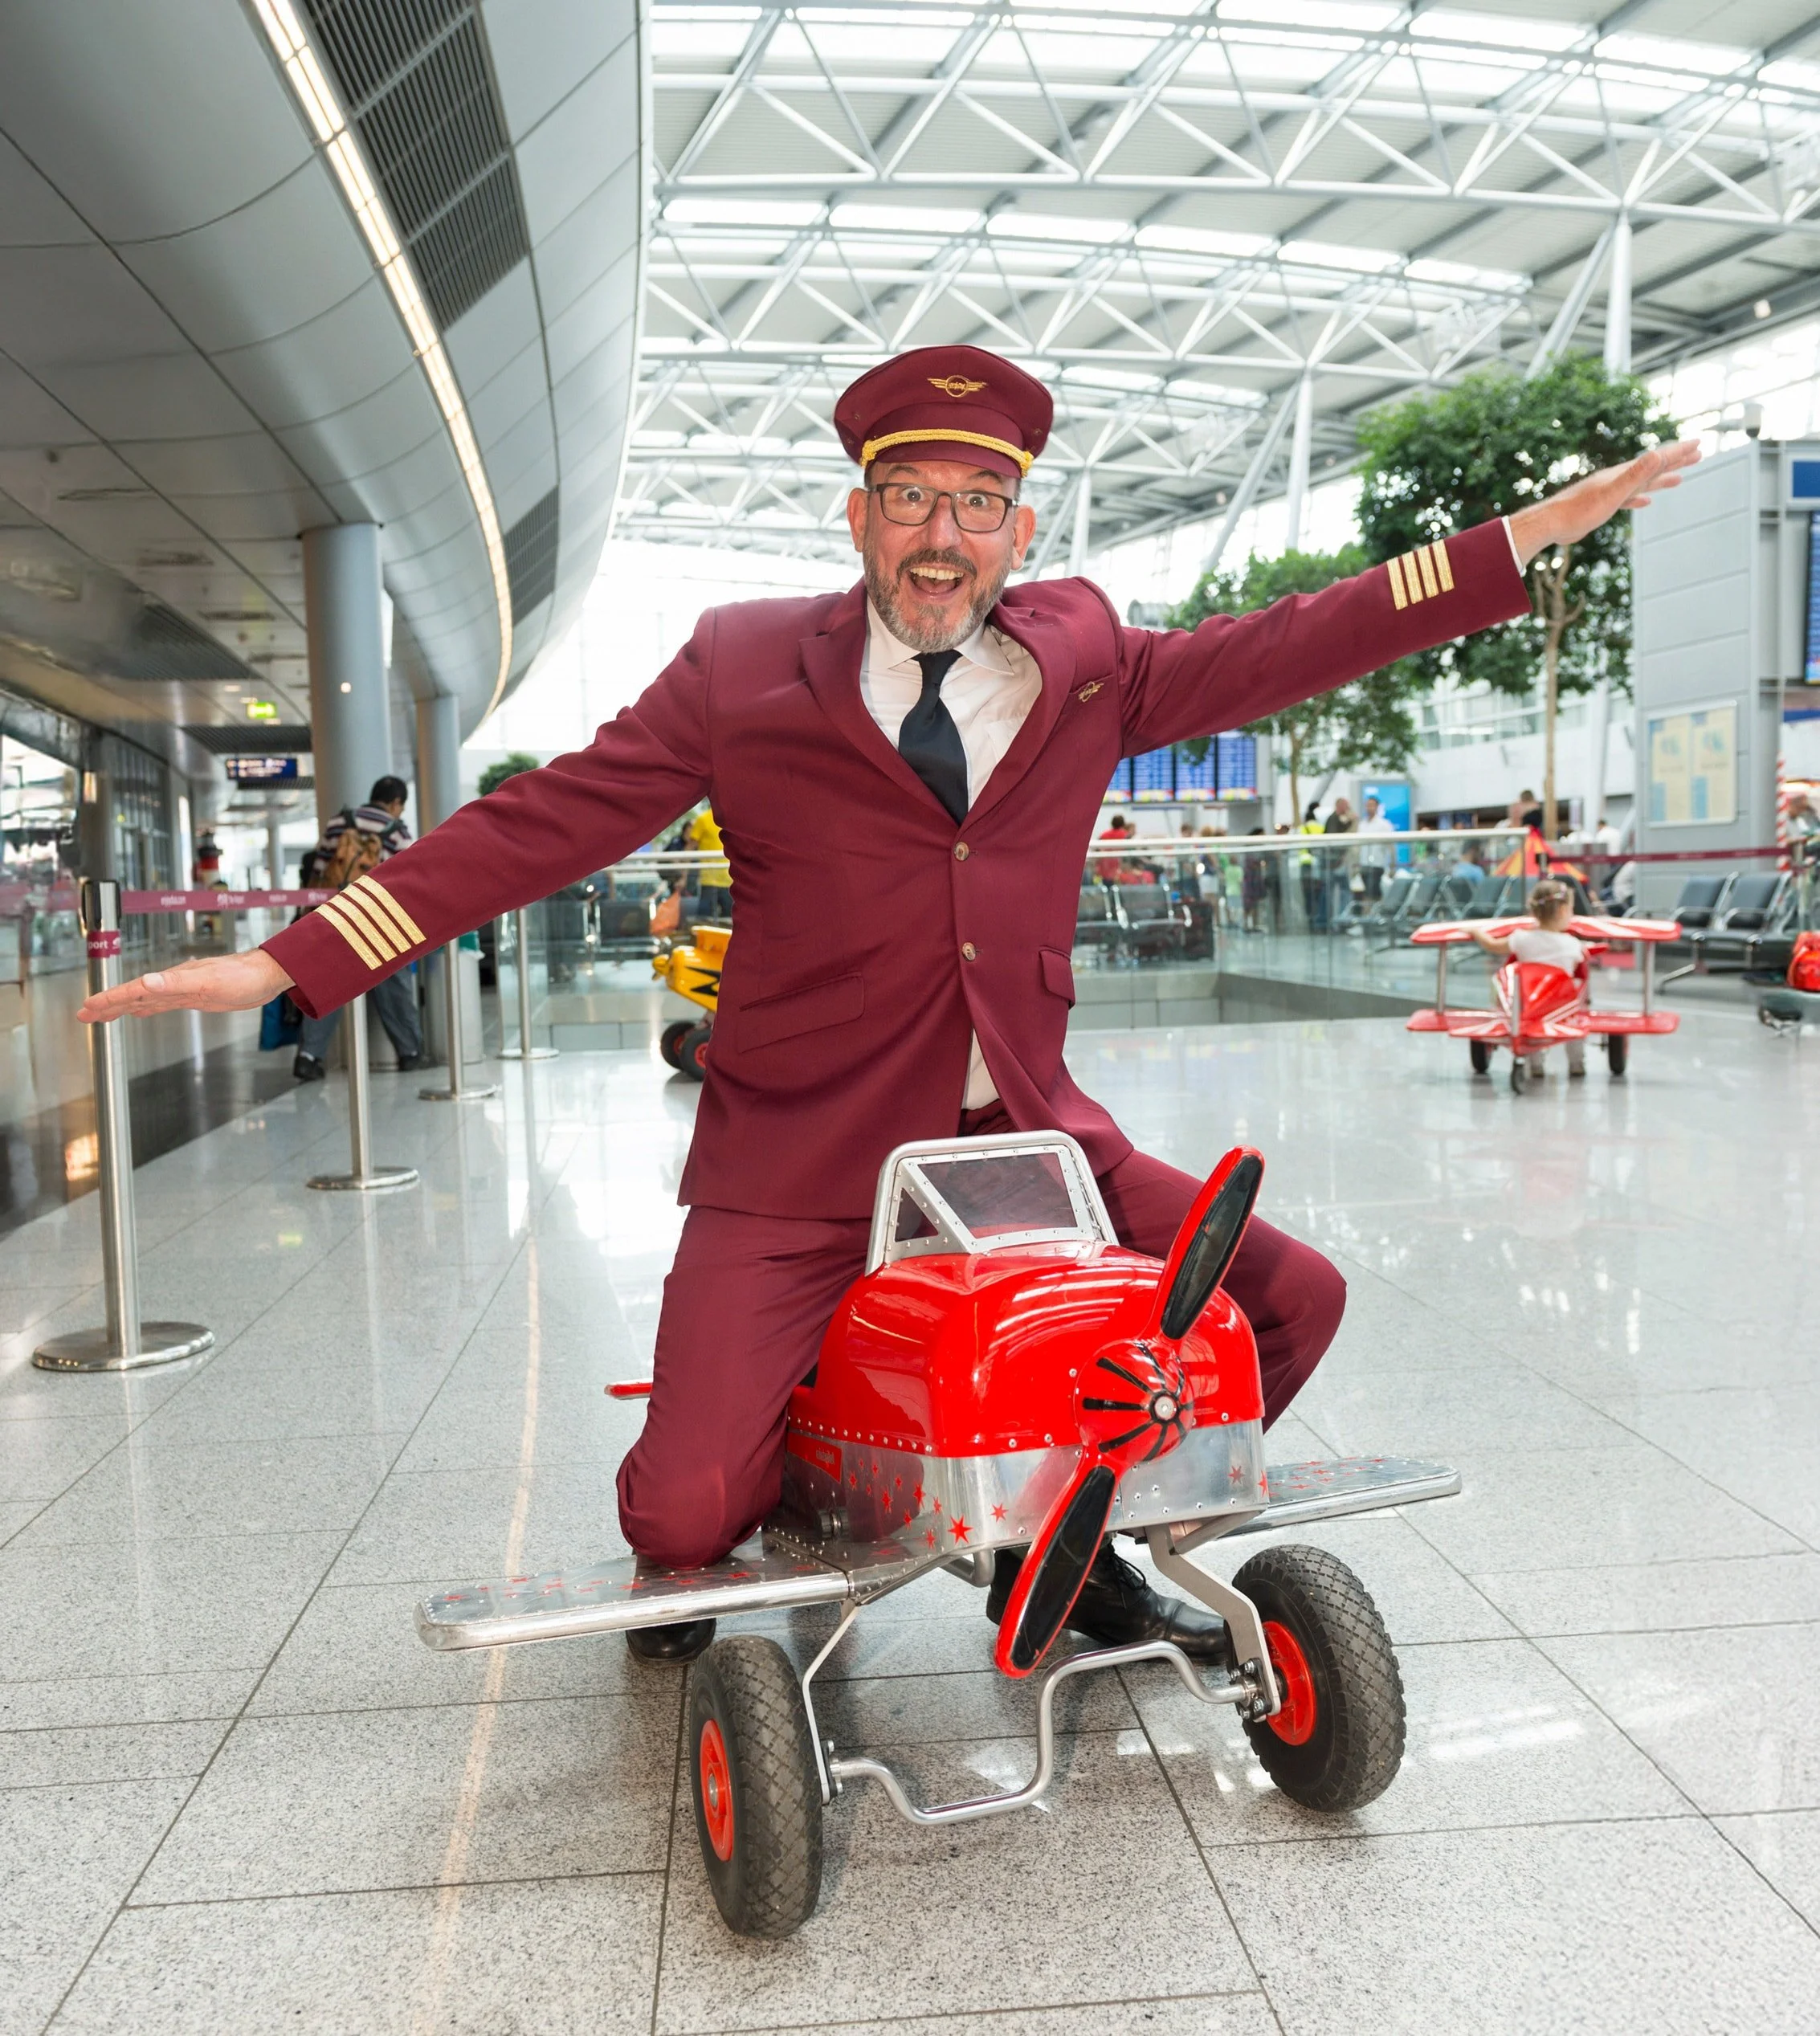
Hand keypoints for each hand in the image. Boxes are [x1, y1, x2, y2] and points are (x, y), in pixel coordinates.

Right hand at [78, 948, 293, 1024]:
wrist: (266, 975)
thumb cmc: (243, 976)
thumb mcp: (209, 981)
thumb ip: (176, 983)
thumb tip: (146, 982)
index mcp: (172, 980)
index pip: (133, 990)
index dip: (109, 1000)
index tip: (88, 1008)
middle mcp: (173, 983)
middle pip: (133, 995)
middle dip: (107, 1005)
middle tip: (83, 1016)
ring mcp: (183, 990)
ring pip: (144, 1000)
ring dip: (122, 1007)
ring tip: (101, 1016)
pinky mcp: (195, 997)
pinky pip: (163, 1004)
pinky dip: (147, 1008)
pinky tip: (140, 1011)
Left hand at [1509, 439, 1701, 564]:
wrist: (1550, 525)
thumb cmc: (1578, 511)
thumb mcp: (1612, 493)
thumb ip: (1635, 475)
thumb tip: (1657, 454)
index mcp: (1623, 474)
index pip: (1657, 459)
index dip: (1678, 452)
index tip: (1698, 443)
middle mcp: (1618, 479)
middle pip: (1652, 467)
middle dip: (1676, 462)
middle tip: (1699, 455)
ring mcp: (1610, 492)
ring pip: (1642, 483)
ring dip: (1661, 480)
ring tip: (1679, 479)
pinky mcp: (1602, 506)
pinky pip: (1627, 499)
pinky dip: (1639, 498)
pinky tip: (1645, 502)